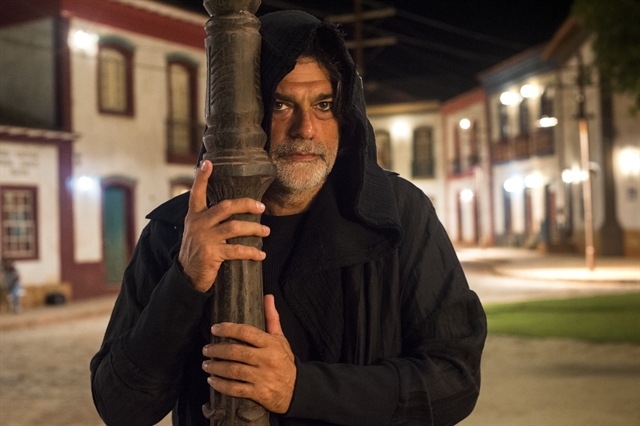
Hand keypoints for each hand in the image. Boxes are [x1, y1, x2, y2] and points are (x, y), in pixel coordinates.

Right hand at [178, 160, 269, 291]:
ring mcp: (205, 239)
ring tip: (266, 231)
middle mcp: (198, 224)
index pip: (196, 193)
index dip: (201, 177)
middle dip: (246, 204)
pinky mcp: (212, 254)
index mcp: (194, 216)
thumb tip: (231, 208)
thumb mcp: (196, 231)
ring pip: (235, 227)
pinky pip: (237, 250)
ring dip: (254, 228)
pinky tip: (261, 254)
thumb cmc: (196, 251)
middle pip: (226, 207)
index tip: (208, 162)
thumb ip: (208, 218)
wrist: (187, 276)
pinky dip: (252, 252)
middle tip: (261, 206)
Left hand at [202, 295, 295, 413]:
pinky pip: (235, 389)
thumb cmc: (284, 361)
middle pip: (235, 352)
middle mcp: (265, 359)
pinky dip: (221, 385)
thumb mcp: (281, 338)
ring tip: (206, 364)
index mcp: (270, 344)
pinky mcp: (257, 393)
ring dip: (216, 367)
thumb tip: (267, 297)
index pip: (246, 332)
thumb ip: (272, 318)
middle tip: (206, 349)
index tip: (215, 329)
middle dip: (217, 350)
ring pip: (233, 371)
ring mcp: (261, 377)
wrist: (296, 389)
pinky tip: (212, 381)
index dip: (228, 329)